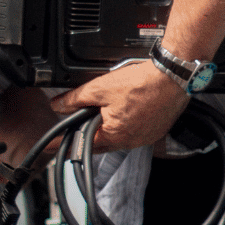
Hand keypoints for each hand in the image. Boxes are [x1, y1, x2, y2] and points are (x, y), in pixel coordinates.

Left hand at [50, 61, 188, 151]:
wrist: (172, 77)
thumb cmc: (141, 83)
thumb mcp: (100, 88)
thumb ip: (75, 99)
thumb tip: (58, 105)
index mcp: (114, 135)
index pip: (82, 143)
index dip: (66, 142)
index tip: (51, 148)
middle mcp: (130, 141)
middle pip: (101, 143)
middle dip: (88, 135)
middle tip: (76, 128)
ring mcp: (145, 137)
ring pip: (118, 137)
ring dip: (108, 129)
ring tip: (103, 113)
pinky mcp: (155, 130)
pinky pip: (134, 133)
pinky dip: (125, 125)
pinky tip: (125, 112)